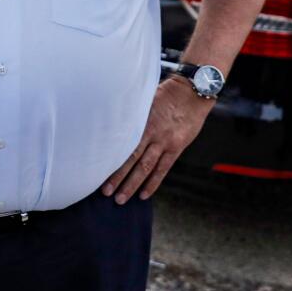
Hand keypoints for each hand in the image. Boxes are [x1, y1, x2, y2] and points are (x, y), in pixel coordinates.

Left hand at [102, 76, 212, 203]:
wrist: (193, 92)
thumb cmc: (167, 93)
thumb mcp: (147, 100)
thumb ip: (134, 115)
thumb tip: (115, 123)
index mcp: (141, 121)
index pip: (123, 144)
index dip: (111, 159)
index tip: (98, 171)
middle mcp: (152, 133)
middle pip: (131, 159)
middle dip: (117, 177)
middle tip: (105, 192)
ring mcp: (165, 142)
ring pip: (145, 168)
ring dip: (132, 185)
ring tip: (121, 199)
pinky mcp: (176, 147)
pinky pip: (163, 169)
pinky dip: (153, 183)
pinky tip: (144, 195)